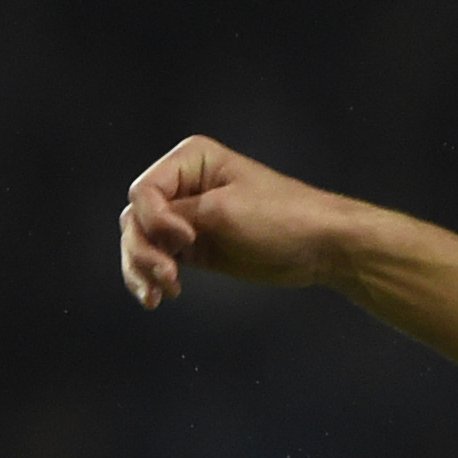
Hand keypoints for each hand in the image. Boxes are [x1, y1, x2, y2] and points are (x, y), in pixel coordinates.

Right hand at [118, 135, 348, 307]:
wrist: (322, 246)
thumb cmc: (283, 217)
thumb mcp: (223, 211)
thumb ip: (174, 217)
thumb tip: (138, 228)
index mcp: (192, 159)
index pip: (143, 191)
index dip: (155, 220)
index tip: (187, 240)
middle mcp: (184, 184)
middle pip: (135, 218)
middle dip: (143, 250)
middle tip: (167, 276)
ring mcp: (186, 217)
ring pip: (140, 242)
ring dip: (142, 269)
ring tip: (159, 294)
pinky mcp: (193, 246)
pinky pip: (157, 259)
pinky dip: (151, 278)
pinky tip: (159, 297)